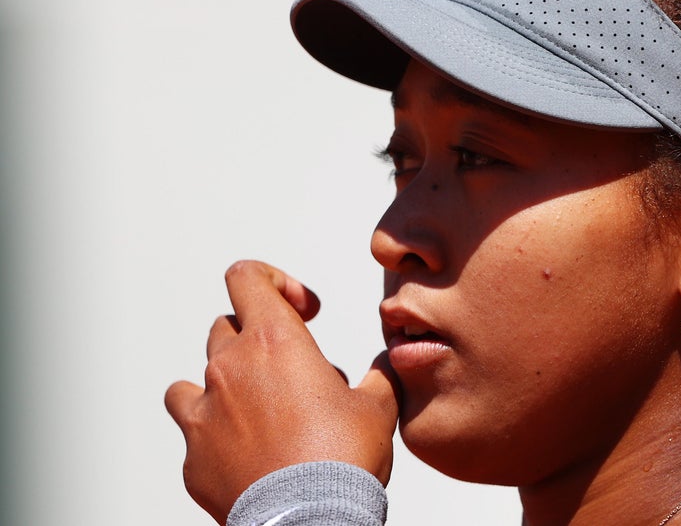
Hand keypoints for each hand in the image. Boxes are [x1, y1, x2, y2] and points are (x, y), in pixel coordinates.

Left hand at [165, 260, 400, 522]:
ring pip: (197, 378)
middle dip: (258, 340)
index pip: (247, 278)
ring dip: (225, 384)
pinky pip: (194, 429)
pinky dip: (215, 433)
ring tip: (256, 409)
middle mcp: (230, 368)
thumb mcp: (379, 406)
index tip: (302, 310)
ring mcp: (204, 412)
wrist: (307, 521)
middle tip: (293, 372)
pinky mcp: (193, 454)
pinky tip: (246, 451)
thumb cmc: (343, 460)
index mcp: (276, 342)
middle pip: (227, 327)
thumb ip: (378, 375)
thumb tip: (386, 365)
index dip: (275, 282)